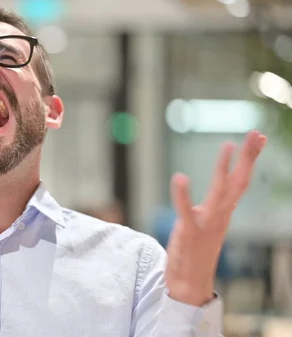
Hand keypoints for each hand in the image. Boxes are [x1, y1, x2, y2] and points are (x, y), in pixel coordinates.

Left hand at [165, 130, 266, 305]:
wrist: (190, 284)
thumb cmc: (196, 251)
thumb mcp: (208, 223)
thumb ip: (213, 207)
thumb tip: (219, 191)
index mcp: (224, 212)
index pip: (240, 181)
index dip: (248, 159)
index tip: (259, 137)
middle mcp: (220, 215)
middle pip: (238, 182)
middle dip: (247, 158)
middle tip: (257, 134)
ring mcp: (206, 223)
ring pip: (219, 193)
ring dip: (224, 169)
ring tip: (229, 145)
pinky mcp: (189, 231)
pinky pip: (186, 210)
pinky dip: (183, 194)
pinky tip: (180, 177)